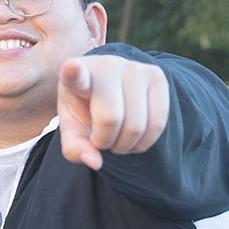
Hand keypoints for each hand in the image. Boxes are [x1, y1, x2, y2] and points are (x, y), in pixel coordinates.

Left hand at [56, 55, 169, 169]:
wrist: (111, 89)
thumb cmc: (85, 110)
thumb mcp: (73, 129)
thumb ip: (75, 148)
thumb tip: (96, 162)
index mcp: (75, 75)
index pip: (75, 75)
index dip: (73, 72)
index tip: (71, 67)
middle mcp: (106, 65)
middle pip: (111, 118)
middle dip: (105, 141)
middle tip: (100, 139)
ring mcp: (134, 68)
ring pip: (137, 125)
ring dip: (125, 145)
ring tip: (116, 136)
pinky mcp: (157, 76)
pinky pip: (158, 123)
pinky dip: (144, 142)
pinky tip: (133, 136)